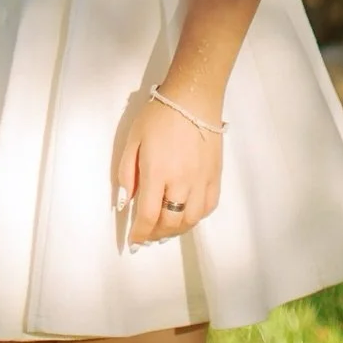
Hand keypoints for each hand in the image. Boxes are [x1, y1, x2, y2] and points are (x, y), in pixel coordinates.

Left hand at [113, 92, 222, 246]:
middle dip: (155, 234)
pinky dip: (195, 217)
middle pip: (169, 222)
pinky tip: (186, 214)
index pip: (148, 215)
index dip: (140, 233)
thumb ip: (127, 172)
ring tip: (165, 227)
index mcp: (157, 172)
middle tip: (147, 234)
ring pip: (190, 220)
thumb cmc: (159, 116)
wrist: (193, 100)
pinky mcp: (216, 177)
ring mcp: (201, 181)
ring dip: (175, 230)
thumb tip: (127, 201)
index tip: (134, 242)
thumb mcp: (134, 139)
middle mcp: (181, 182)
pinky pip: (207, 208)